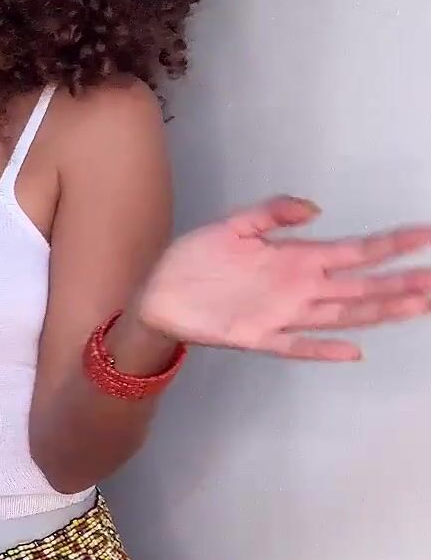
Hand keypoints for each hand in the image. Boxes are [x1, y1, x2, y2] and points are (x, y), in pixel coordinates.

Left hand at [135, 196, 430, 360]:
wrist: (156, 293)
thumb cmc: (196, 259)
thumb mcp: (235, 225)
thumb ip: (274, 213)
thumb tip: (316, 208)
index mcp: (298, 258)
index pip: (357, 251)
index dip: (392, 244)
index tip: (427, 235)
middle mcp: (299, 288)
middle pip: (361, 287)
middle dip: (401, 283)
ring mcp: (281, 314)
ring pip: (341, 315)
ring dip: (378, 312)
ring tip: (418, 305)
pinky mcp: (255, 336)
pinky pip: (296, 346)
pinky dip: (322, 349)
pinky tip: (352, 351)